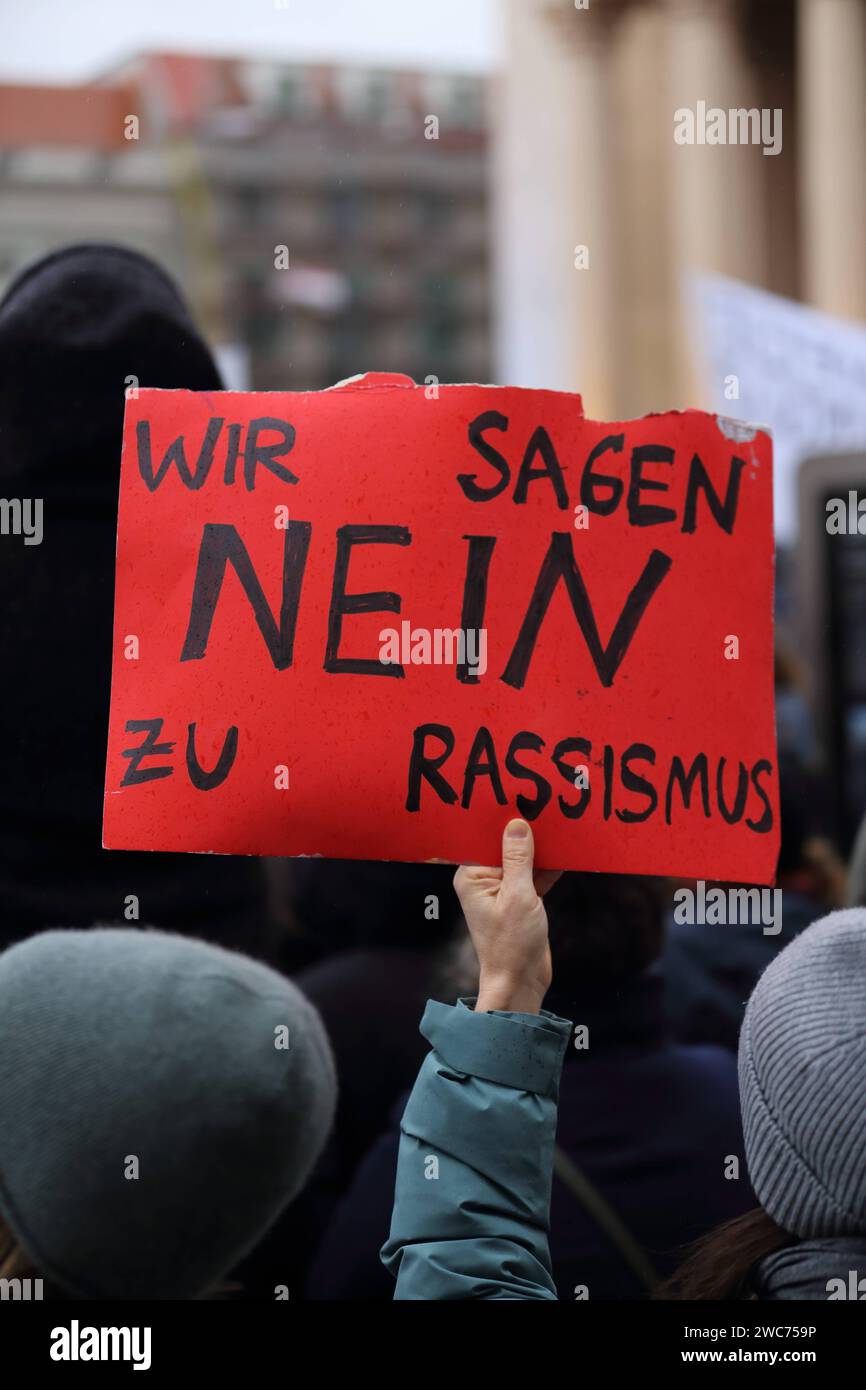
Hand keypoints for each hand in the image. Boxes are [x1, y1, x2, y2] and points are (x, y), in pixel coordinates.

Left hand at [453, 819, 561, 1014]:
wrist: (521, 982)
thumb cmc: (511, 943)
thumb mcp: (518, 895)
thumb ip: (518, 859)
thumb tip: (517, 825)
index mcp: (472, 877)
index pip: (487, 839)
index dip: (503, 821)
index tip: (521, 798)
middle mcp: (484, 881)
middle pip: (506, 847)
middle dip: (525, 832)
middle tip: (545, 806)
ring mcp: (504, 891)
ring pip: (524, 860)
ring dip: (541, 849)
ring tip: (559, 825)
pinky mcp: (522, 901)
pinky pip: (535, 876)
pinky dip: (549, 867)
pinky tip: (565, 850)